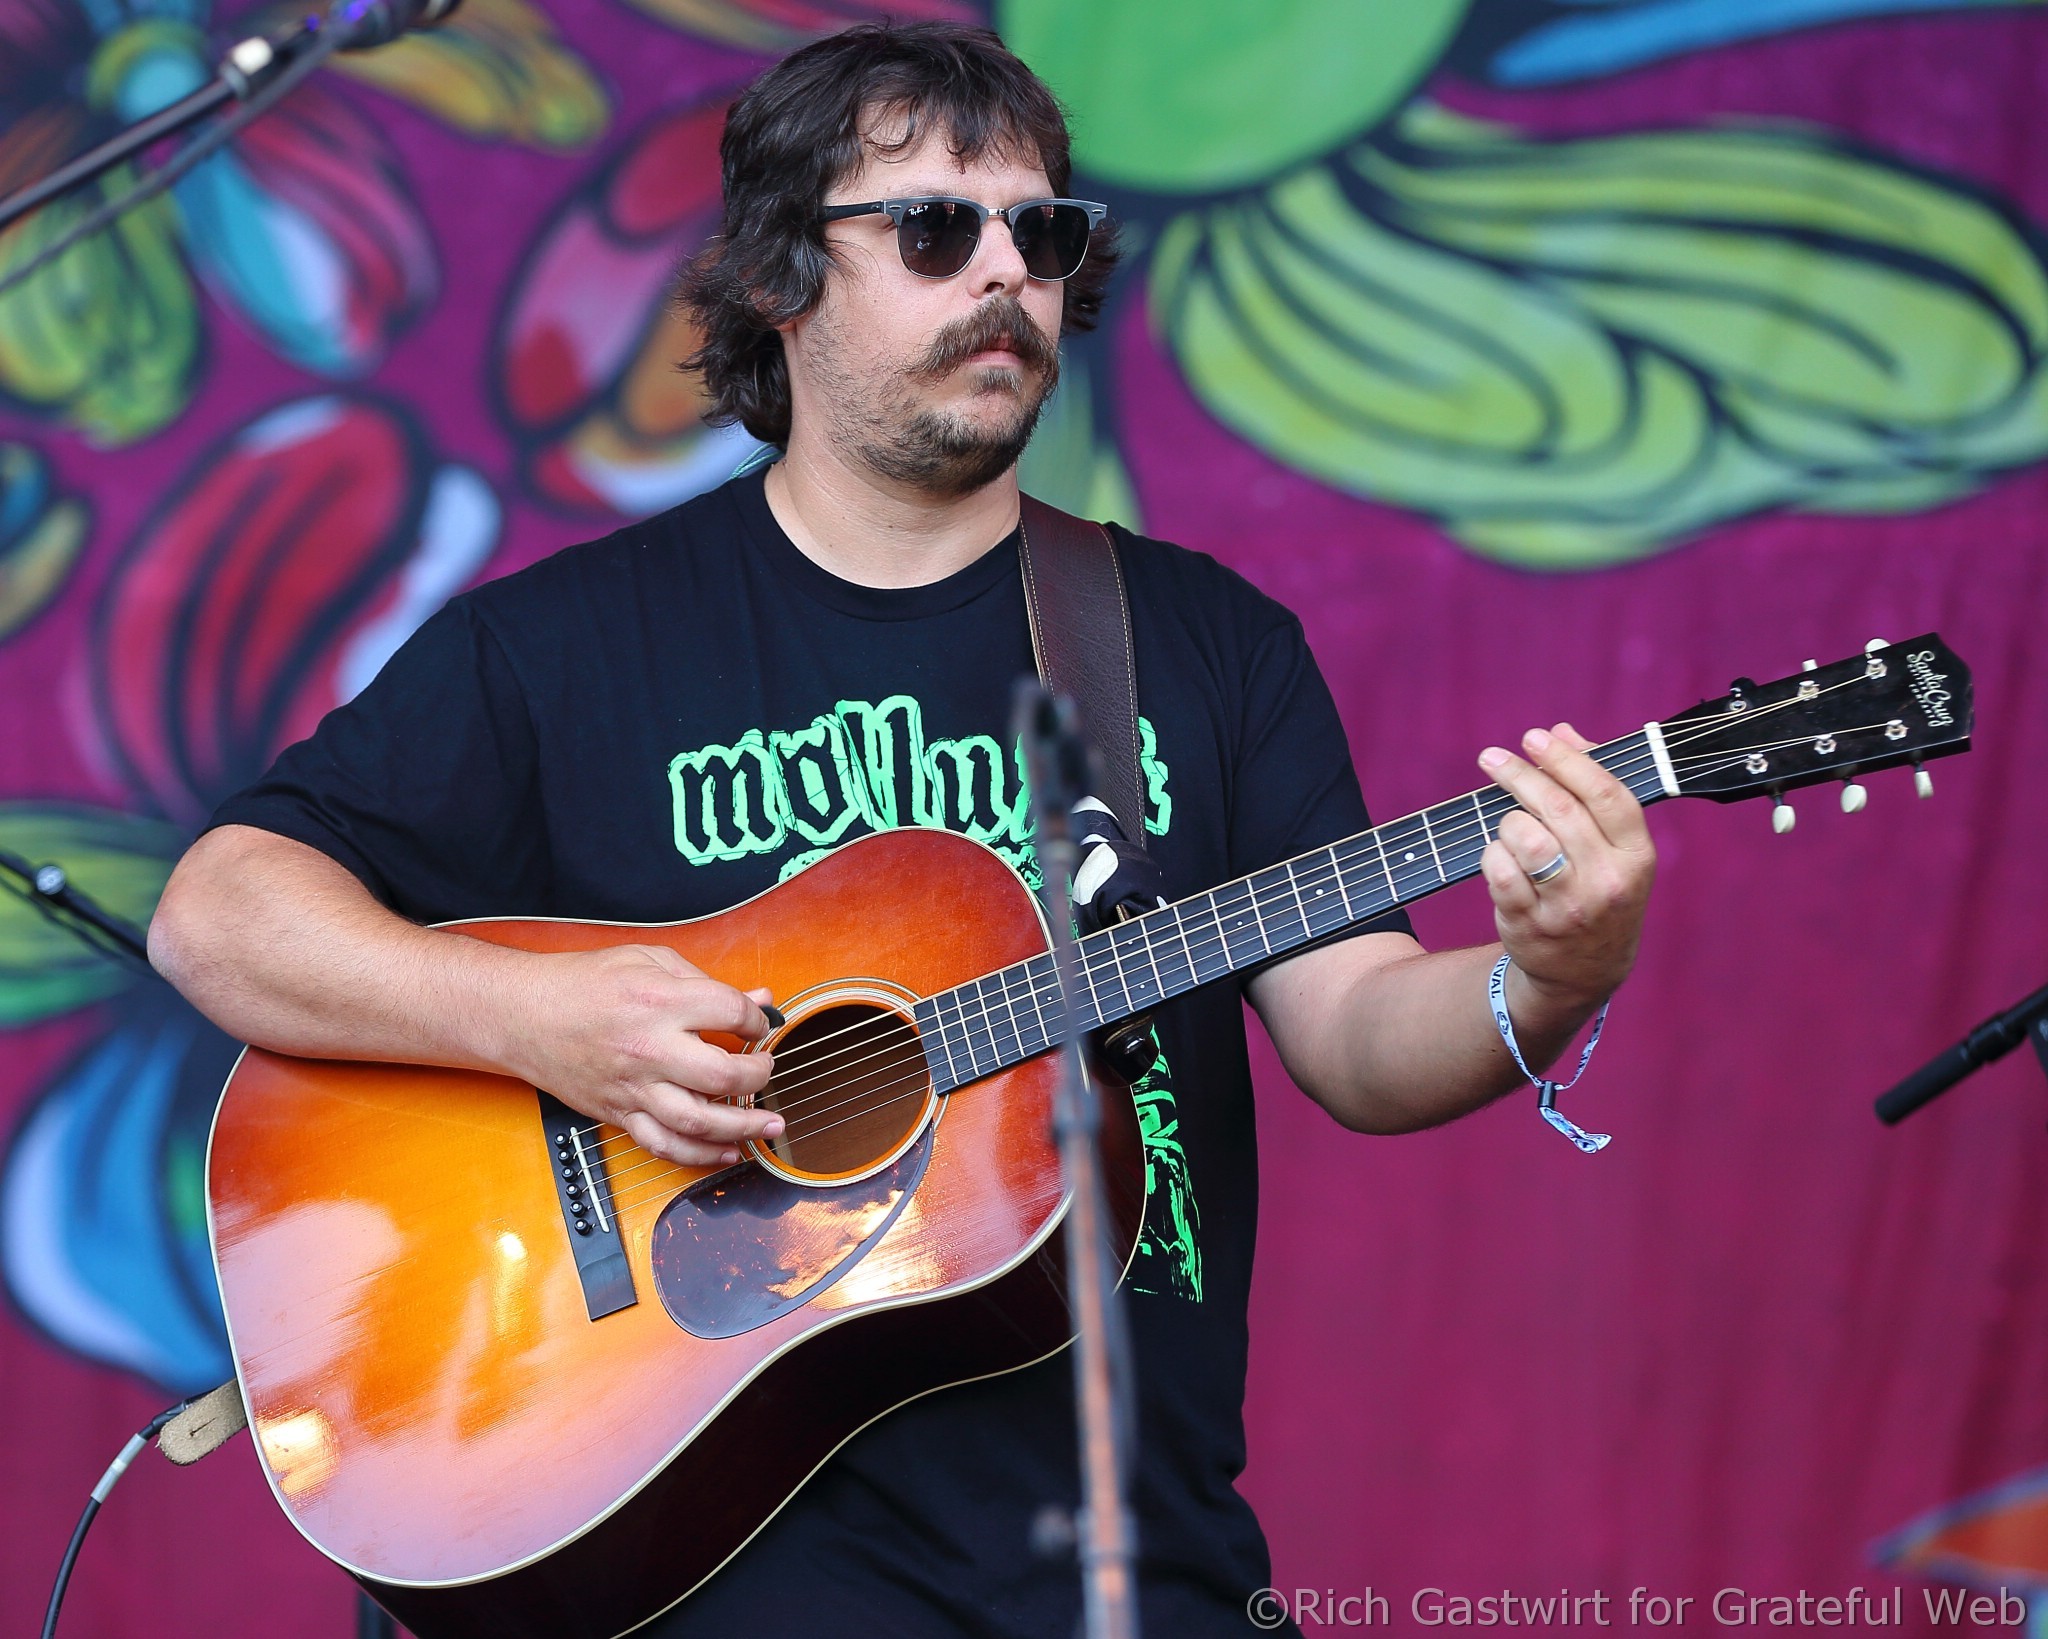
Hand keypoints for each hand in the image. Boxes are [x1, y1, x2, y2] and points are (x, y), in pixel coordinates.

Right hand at [499, 943, 781, 1167]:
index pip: (730, 1013)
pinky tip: (728, 1151)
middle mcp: (648, 1048)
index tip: (756, 1024)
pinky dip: (700, 1155)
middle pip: (723, 1075)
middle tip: (766, 1069)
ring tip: (769, 1124)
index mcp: (658, 1000)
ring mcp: (632, 1087)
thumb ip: (705, 980)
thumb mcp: (647, 960)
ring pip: (698, 1121)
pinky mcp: (618, 1113)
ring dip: (742, 1127)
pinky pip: (664, 1145)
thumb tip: (759, 997)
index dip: (755, 1019)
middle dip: (759, 1076)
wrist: (522, 1016)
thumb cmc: (582, 983)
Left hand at [1478, 723, 1655, 1018]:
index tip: (1535, 737)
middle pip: (1558, 809)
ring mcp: (1568, 907)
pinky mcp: (1529, 925)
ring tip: (1508, 823)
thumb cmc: (1598, 890)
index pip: (1606, 794)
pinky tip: (1499, 854)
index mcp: (1636, 857)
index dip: (1567, 759)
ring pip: (1525, 837)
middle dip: (1520, 775)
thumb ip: (1593, 785)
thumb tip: (1561, 732)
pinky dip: (1492, 853)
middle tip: (1493, 758)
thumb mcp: (1614, 848)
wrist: (1584, 971)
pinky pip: (1499, 870)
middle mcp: (1606, 882)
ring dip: (1508, 820)